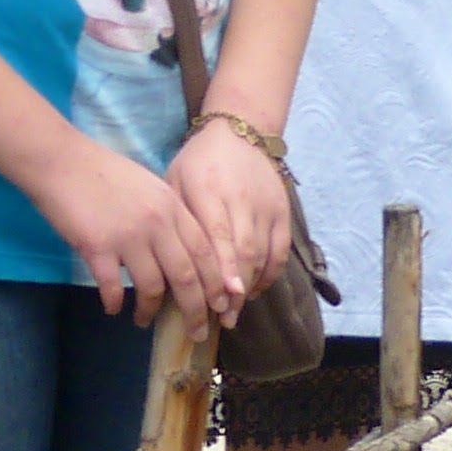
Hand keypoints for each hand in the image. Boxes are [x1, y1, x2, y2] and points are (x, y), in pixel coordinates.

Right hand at [21, 137, 222, 325]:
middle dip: (196, 310)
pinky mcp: (97, 247)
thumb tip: (182, 254)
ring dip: (150, 310)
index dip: (217, 283)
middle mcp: (156, 222)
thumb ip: (168, 216)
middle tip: (198, 332)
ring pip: (153, 287)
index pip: (205, 252)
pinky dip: (114, 303)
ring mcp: (127, 236)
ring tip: (144, 319)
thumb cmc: (103, 172)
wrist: (61, 161)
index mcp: (172, 206)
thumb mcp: (149, 187)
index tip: (222, 306)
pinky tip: (112, 308)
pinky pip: (113, 287)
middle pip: (186, 276)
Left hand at [165, 119, 291, 319]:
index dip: (221, 271)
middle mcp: (242, 199)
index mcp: (209, 189)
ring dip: (250, 287)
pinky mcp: (283, 211)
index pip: (218, 236)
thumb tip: (168, 264)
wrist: (240, 131)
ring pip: (263, 254)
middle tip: (222, 319)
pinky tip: (253, 290)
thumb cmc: (198, 162)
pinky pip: (280, 250)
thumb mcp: (176, 180)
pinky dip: (269, 274)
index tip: (217, 302)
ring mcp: (267, 205)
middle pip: (243, 251)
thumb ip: (177, 218)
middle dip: (234, 289)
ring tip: (234, 312)